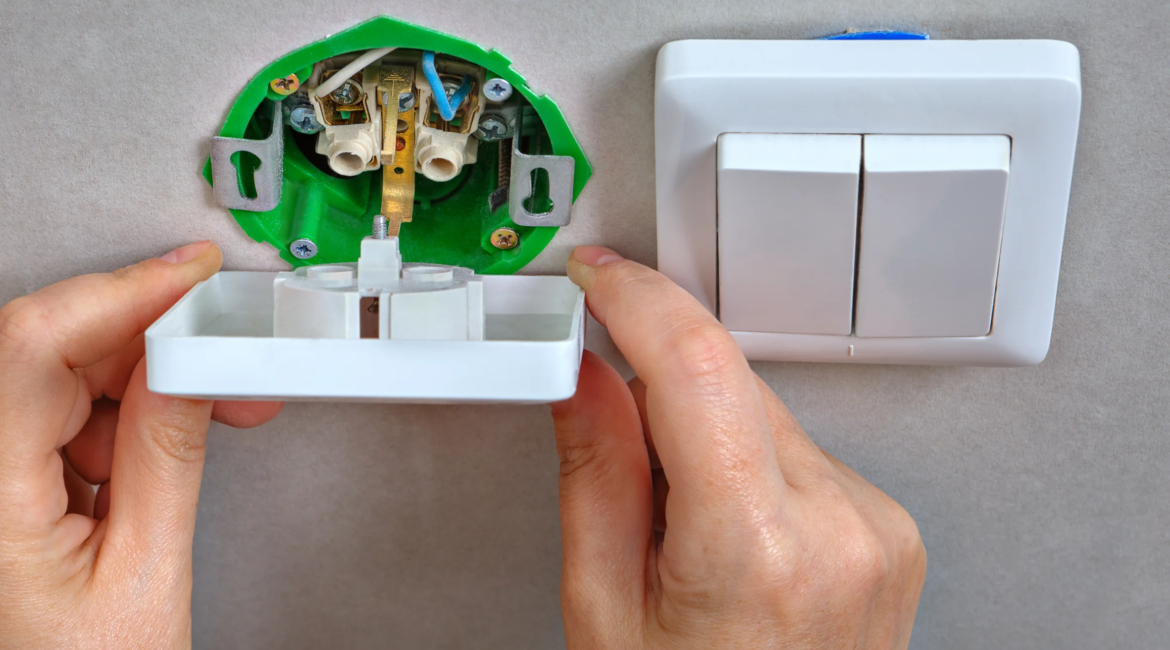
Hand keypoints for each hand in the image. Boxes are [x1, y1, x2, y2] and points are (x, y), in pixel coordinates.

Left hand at [0, 242, 282, 648]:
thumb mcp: (146, 573)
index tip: (191, 277)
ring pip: (58, 374)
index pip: (35, 347)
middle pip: (46, 349)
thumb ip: (168, 455)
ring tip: (215, 406)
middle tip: (225, 340)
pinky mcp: (1, 483)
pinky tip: (166, 432)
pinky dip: (121, 411)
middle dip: (149, 336)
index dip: (121, 293)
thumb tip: (193, 359)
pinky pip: (58, 412)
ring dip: (143, 377)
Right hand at [552, 246, 925, 648]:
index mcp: (757, 549)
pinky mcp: (888, 527)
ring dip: (707, 433)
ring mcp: (876, 527)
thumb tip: (583, 374)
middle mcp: (839, 527)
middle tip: (614, 442)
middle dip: (658, 387)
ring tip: (681, 529)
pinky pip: (801, 451)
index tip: (597, 276)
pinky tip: (727, 531)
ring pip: (764, 413)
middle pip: (729, 384)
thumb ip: (594, 471)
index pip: (694, 365)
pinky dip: (750, 463)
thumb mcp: (604, 607)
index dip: (635, 298)